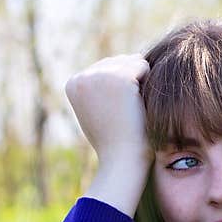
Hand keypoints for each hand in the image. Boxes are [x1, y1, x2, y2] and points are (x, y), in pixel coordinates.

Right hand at [65, 54, 150, 170]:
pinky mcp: (120, 78)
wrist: (122, 159)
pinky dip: (148, 83)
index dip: (121, 87)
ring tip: (131, 109)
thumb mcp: (96, 112)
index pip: (106, 68)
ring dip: (139, 83)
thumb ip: (96, 89)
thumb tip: (109, 68)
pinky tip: (139, 104)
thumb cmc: (114, 141)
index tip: (117, 111)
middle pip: (119, 62)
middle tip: (126, 112)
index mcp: (73, 83)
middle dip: (130, 82)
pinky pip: (143, 66)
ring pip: (131, 62)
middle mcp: (82, 76)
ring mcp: (99, 76)